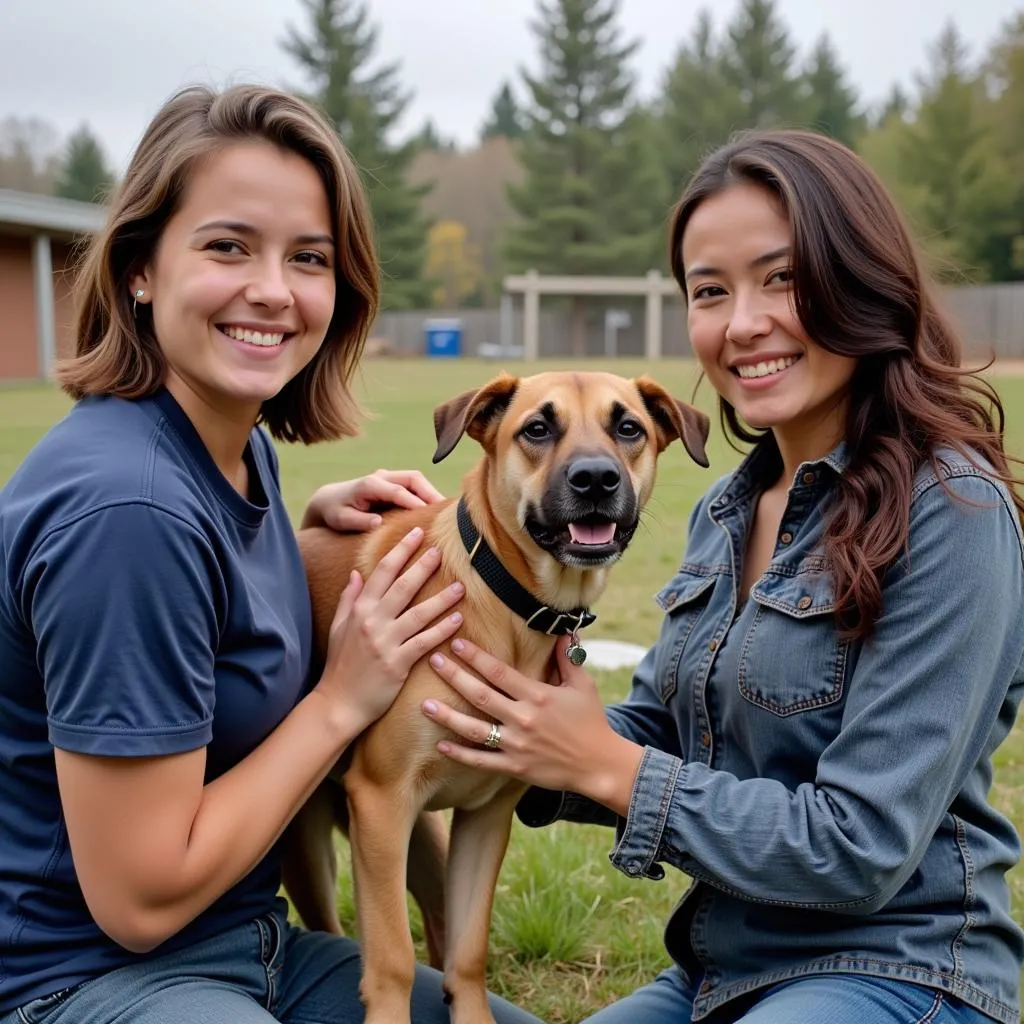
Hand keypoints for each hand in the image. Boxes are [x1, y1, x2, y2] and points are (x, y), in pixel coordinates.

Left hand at [301, 470, 444, 532]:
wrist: (329, 500)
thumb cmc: (335, 512)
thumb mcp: (341, 519)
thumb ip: (359, 521)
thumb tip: (379, 523)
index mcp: (370, 484)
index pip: (398, 491)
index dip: (415, 502)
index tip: (429, 516)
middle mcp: (382, 476)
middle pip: (413, 478)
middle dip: (431, 493)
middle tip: (446, 512)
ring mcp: (389, 478)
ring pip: (417, 480)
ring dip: (432, 493)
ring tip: (446, 512)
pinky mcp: (394, 483)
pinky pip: (415, 485)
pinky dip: (427, 495)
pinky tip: (436, 511)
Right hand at [316, 526, 464, 731]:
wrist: (338, 703)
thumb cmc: (340, 666)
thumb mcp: (338, 627)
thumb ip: (349, 599)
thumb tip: (357, 573)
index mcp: (360, 610)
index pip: (382, 572)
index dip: (401, 550)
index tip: (416, 533)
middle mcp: (372, 622)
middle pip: (403, 587)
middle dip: (423, 566)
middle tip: (441, 549)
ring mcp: (385, 642)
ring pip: (419, 614)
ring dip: (441, 599)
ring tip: (461, 587)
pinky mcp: (398, 664)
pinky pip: (424, 642)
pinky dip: (442, 630)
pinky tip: (458, 620)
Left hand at [422, 636, 643, 813]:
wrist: (599, 764)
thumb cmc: (591, 721)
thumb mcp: (582, 684)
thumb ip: (568, 657)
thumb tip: (562, 630)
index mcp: (538, 696)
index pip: (500, 672)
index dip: (476, 657)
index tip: (456, 644)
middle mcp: (524, 719)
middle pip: (481, 695)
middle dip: (454, 676)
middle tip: (432, 661)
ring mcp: (517, 745)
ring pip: (474, 729)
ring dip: (447, 717)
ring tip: (424, 704)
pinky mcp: (514, 768)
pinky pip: (481, 761)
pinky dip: (460, 754)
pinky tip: (440, 744)